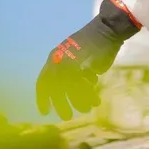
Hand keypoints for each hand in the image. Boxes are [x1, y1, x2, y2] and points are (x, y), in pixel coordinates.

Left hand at [36, 0, 140, 119]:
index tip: (45, 112)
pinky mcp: (83, 66)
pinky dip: (89, 96)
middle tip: (66, 117)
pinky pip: (84, 88)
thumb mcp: (71, 55)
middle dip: (60, 105)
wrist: (105, 31)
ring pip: (70, 91)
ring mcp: (70, 63)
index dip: (42, 99)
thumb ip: (65, 71)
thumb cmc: (90, 44)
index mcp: (53, 58)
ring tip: (86, 109)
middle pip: (54, 90)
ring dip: (78, 103)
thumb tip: (62, 92)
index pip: (42, 82)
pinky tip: (95, 100)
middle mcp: (58, 61)